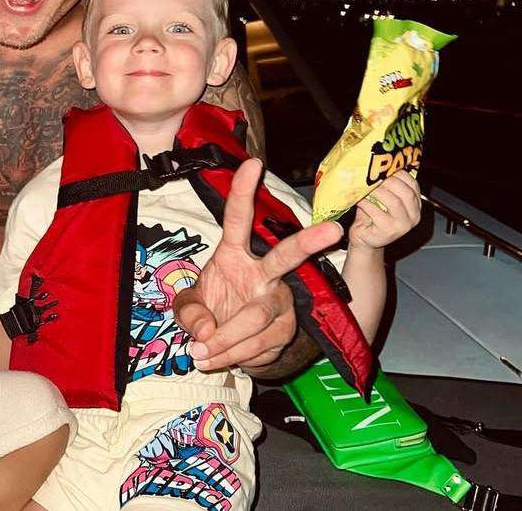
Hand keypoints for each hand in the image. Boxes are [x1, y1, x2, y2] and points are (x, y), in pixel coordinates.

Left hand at [173, 159, 343, 371]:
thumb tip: (206, 330)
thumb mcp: (188, 306)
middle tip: (332, 231)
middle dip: (309, 242)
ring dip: (226, 341)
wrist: (226, 344)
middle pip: (286, 255)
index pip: (238, 218)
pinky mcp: (287, 327)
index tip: (252, 164)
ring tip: (201, 353)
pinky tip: (221, 356)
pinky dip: (234, 355)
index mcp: (234, 253)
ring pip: (258, 318)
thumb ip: (189, 313)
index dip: (244, 191)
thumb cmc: (209, 310)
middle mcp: (263, 271)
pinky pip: (260, 344)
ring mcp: (279, 298)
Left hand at [349, 171, 420, 249]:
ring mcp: (402, 226)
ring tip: (364, 185)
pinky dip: (366, 203)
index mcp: (415, 206)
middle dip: (389, 180)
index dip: (400, 174)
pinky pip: (376, 212)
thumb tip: (378, 164)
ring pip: (393, 201)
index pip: (413, 185)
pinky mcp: (388, 231)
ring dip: (376, 190)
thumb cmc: (372, 216)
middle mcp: (413, 217)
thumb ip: (386, 186)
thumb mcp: (382, 200)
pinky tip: (358, 199)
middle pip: (405, 192)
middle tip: (373, 174)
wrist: (365, 239)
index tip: (386, 166)